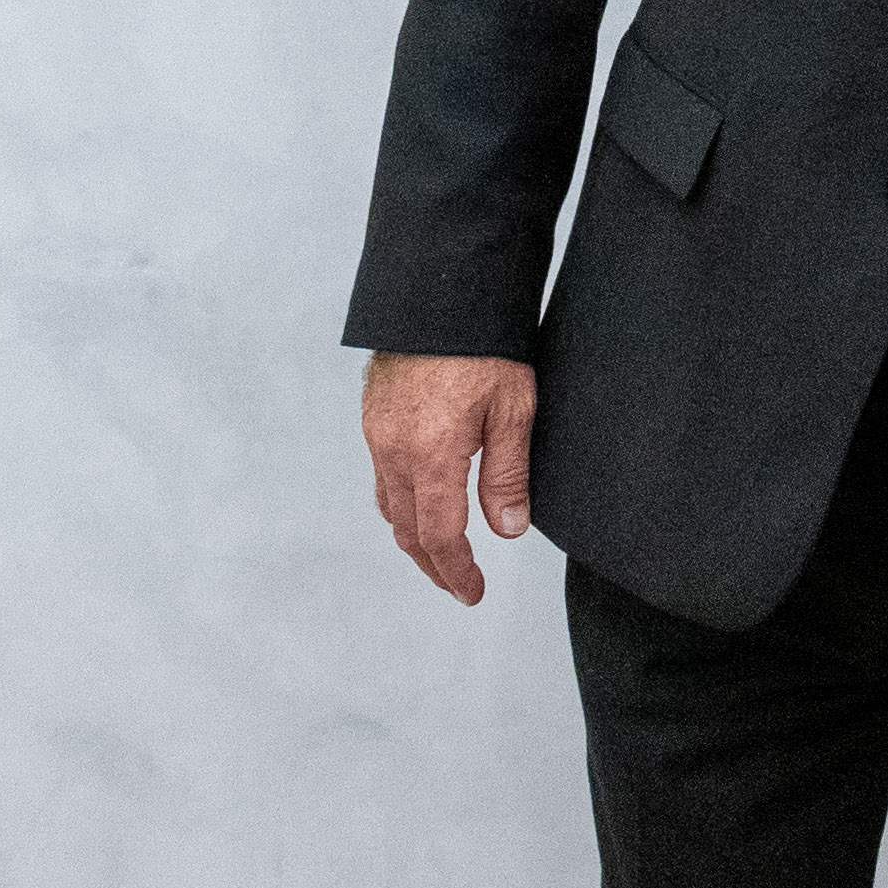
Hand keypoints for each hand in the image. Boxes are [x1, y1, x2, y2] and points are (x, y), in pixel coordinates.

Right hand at [362, 351, 537, 604]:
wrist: (439, 294)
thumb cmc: (484, 345)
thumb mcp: (513, 408)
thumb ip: (508, 475)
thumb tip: (508, 531)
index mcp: (431, 455)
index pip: (438, 536)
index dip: (456, 571)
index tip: (472, 593)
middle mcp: (394, 451)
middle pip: (407, 530)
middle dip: (434, 565)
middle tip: (460, 585)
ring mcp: (377, 435)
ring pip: (390, 506)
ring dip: (414, 537)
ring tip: (443, 554)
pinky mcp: (374, 418)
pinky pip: (383, 476)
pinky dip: (402, 503)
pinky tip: (424, 502)